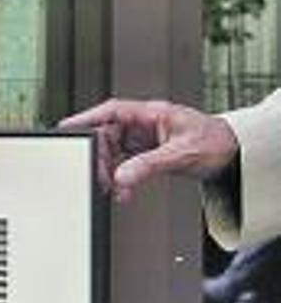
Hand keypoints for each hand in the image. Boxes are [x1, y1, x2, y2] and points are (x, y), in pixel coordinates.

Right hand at [58, 98, 238, 200]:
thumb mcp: (180, 154)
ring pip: (113, 154)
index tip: (68, 129)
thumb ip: (148, 165)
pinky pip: (124, 166)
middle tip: (101, 176)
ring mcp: (144, 140)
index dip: (86, 118)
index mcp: (151, 113)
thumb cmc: (215, 142)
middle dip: (100, 158)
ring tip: (115, 188)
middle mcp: (144, 125)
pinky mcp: (147, 154)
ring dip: (110, 173)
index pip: (111, 111)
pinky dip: (121, 179)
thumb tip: (121, 176)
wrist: (234, 155)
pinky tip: (124, 190)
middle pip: (107, 136)